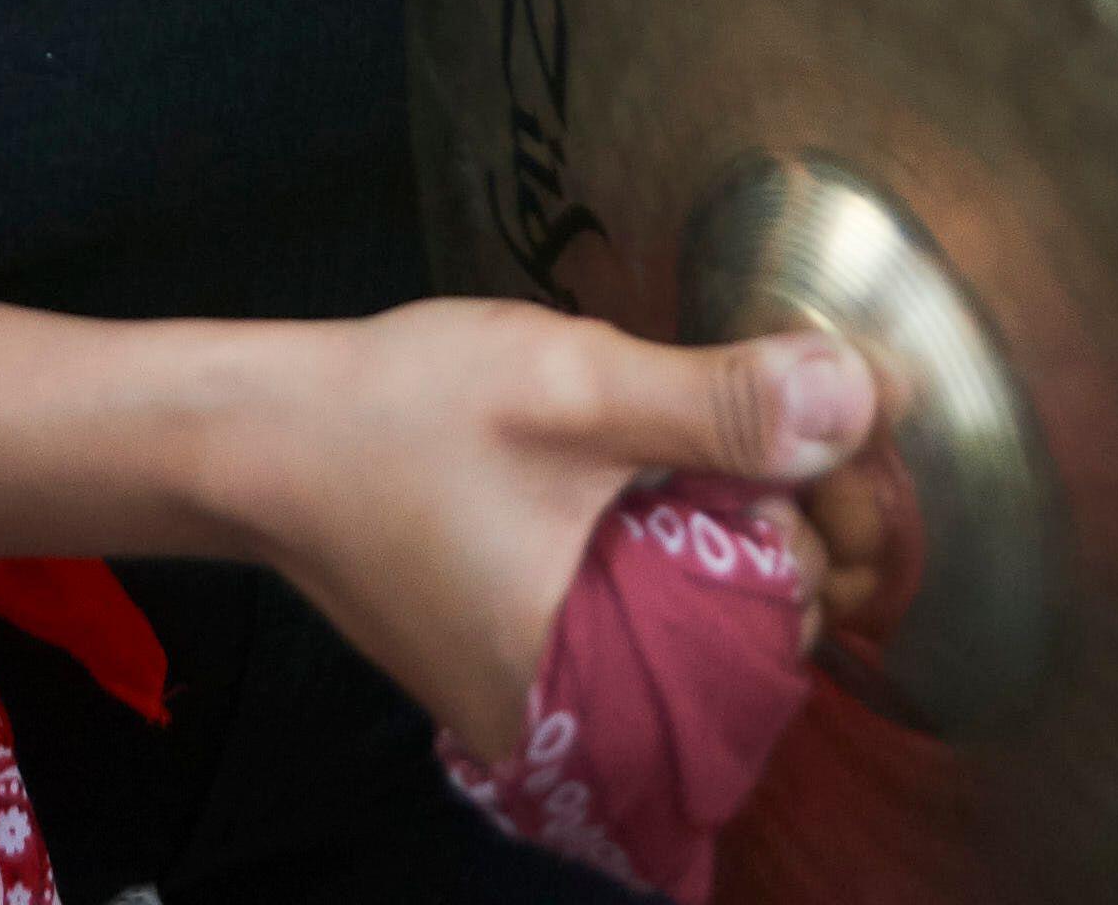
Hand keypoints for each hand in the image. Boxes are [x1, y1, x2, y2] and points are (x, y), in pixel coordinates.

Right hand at [239, 301, 873, 769]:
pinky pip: (631, 633)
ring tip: (692, 445)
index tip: (808, 438)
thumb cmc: (399, 417)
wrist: (257, 440)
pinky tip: (643, 487)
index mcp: (590, 689)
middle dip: (769, 534)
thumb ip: (719, 403)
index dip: (809, 525)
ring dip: (716, 544)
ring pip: (689, 637)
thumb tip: (860, 400)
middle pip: (740, 645)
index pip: (774, 632)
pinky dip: (659, 564)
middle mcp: (569, 729)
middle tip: (744, 424)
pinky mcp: (517, 669)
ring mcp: (538, 708)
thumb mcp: (574, 388)